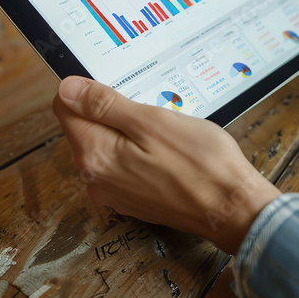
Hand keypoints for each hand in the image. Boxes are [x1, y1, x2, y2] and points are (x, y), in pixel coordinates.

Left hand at [53, 76, 281, 253]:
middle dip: (113, 111)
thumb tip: (66, 89)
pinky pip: (125, 166)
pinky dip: (141, 152)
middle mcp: (96, 178)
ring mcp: (114, 194)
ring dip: (130, 132)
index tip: (121, 87)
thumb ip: (105, 105)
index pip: (66, 108)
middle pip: (87, 128)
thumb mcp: (152, 122)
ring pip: (108, 147)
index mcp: (95, 154)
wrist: (232, 210)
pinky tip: (169, 151)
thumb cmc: (201, 163)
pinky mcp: (134, 201)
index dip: (89, 90)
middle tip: (152, 108)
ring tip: (166, 130)